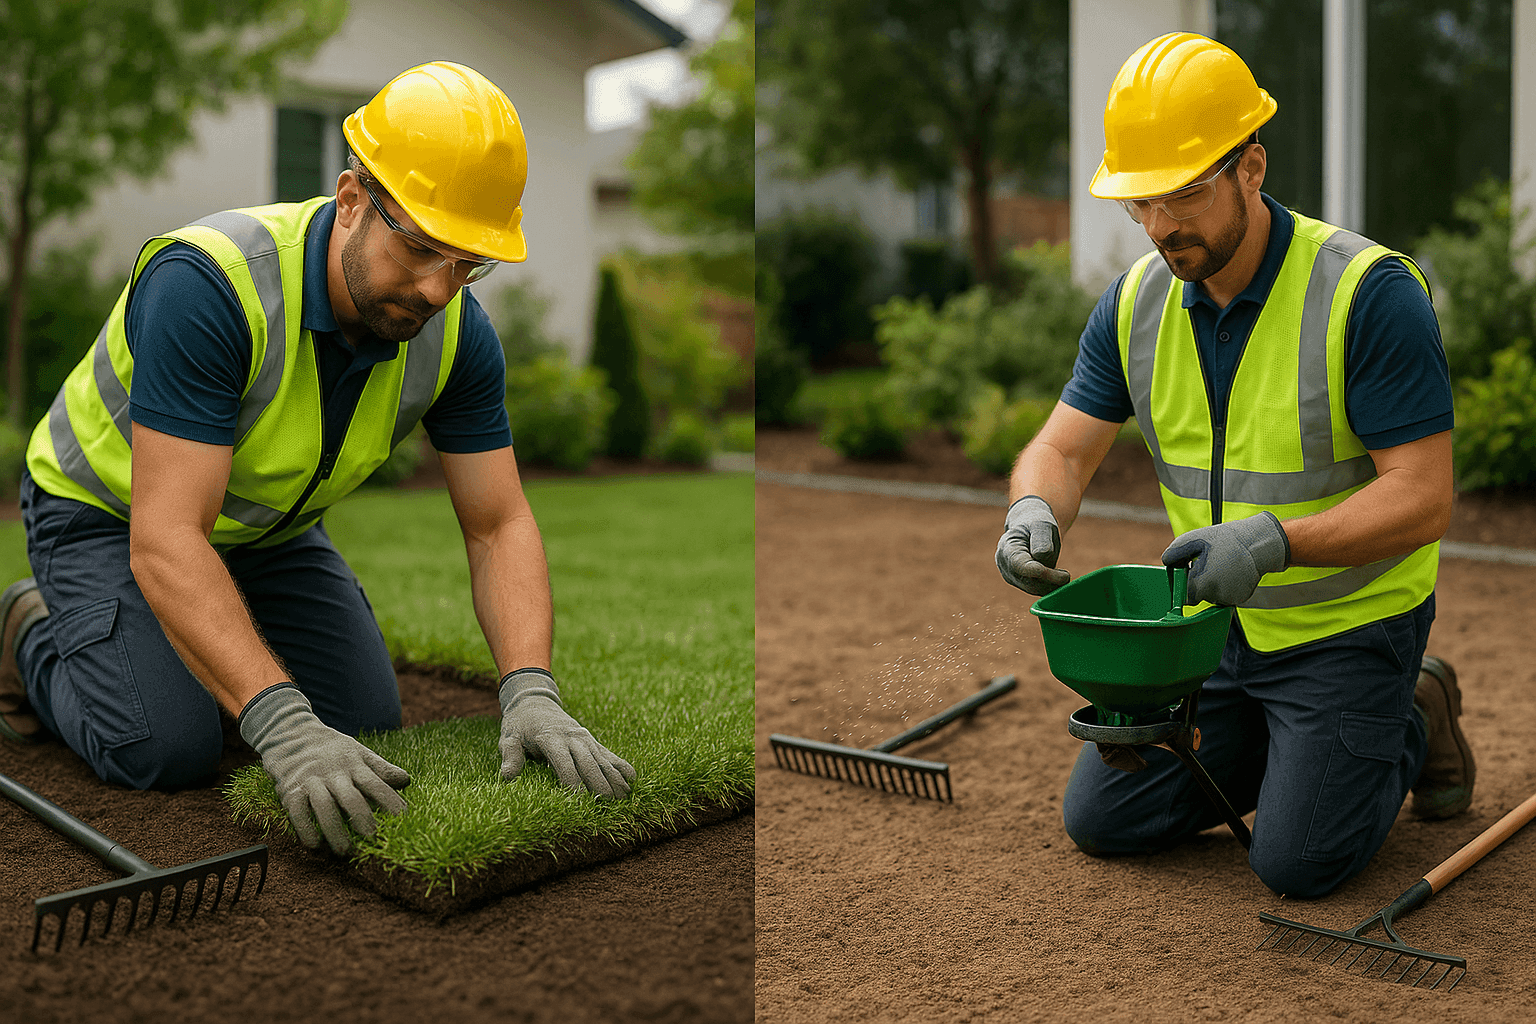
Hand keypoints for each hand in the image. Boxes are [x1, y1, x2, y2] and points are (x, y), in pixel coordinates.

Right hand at [238, 684, 409, 854]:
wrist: (291, 734)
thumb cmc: (332, 750)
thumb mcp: (358, 753)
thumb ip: (381, 769)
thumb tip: (406, 781)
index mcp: (354, 765)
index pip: (375, 783)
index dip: (390, 800)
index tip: (404, 818)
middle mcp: (334, 774)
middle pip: (350, 796)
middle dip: (362, 817)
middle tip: (373, 837)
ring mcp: (311, 782)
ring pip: (323, 806)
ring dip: (334, 829)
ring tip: (345, 850)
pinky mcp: (290, 791)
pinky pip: (297, 811)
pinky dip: (304, 828)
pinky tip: (314, 845)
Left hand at [498, 669, 635, 797]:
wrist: (534, 701)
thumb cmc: (519, 725)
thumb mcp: (508, 738)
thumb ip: (510, 756)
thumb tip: (506, 778)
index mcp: (551, 738)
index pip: (565, 765)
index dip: (573, 785)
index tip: (579, 804)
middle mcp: (572, 737)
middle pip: (589, 764)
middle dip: (599, 785)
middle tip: (608, 805)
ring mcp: (585, 738)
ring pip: (602, 760)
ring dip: (614, 778)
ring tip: (624, 798)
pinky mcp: (591, 740)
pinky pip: (609, 754)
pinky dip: (621, 766)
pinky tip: (632, 781)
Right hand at [995, 495, 1070, 594]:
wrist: (1030, 528)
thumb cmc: (1036, 524)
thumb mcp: (1042, 524)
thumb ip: (1042, 539)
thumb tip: (1041, 557)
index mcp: (1007, 549)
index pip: (1022, 566)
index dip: (1041, 573)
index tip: (1062, 575)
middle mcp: (1005, 566)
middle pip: (1029, 582)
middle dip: (1051, 580)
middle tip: (1066, 575)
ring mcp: (1011, 577)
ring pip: (1034, 589)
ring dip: (1052, 585)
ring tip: (1063, 574)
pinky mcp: (1020, 584)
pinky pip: (1037, 590)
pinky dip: (1050, 587)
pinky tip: (1057, 578)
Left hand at [1161, 512, 1289, 605]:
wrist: (1257, 544)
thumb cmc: (1223, 540)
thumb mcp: (1192, 539)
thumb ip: (1174, 553)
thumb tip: (1166, 563)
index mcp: (1200, 584)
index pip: (1184, 596)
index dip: (1185, 584)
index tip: (1190, 571)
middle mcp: (1214, 596)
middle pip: (1199, 596)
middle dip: (1199, 582)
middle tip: (1207, 563)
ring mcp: (1229, 599)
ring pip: (1213, 596)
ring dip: (1213, 584)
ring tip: (1222, 564)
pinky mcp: (1241, 599)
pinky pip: (1227, 595)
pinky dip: (1227, 586)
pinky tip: (1232, 571)